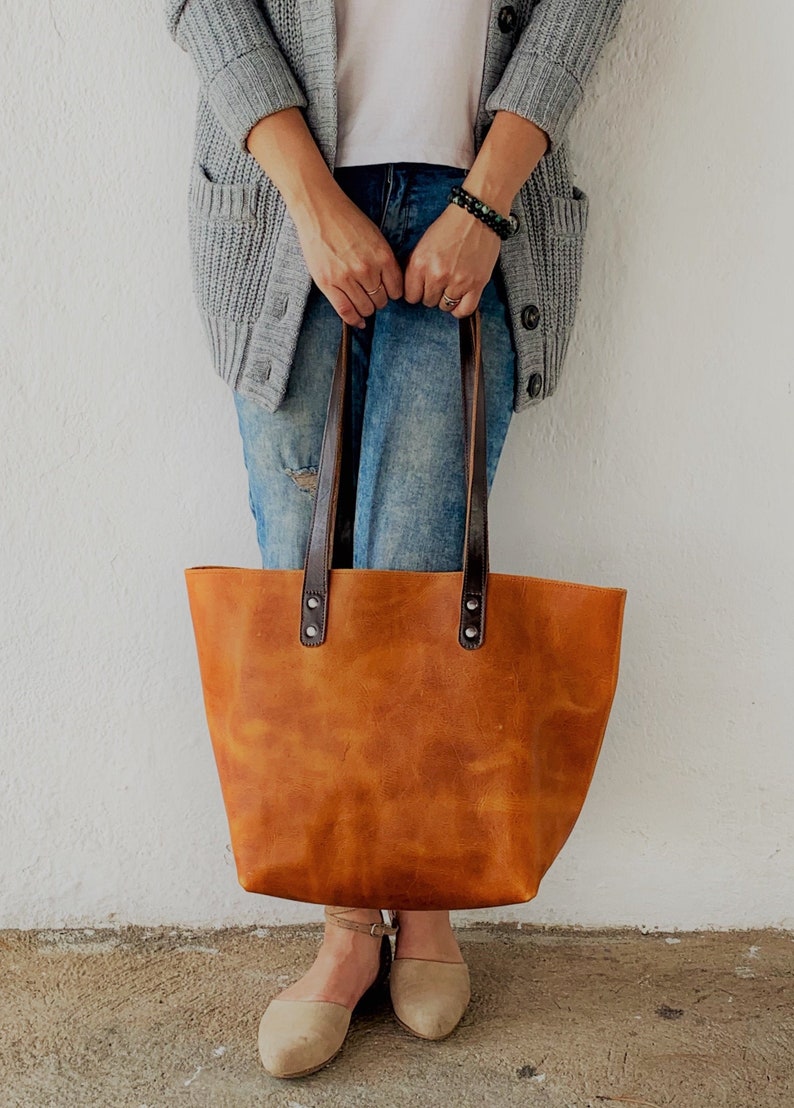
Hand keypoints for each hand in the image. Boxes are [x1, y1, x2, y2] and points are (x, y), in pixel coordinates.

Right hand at [292, 189, 403, 327]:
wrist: (320, 210)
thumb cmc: (347, 220)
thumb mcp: (375, 237)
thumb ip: (384, 261)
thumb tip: (389, 284)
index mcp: (382, 256)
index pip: (396, 289)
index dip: (393, 293)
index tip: (387, 292)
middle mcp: (367, 269)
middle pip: (381, 300)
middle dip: (379, 300)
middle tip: (373, 296)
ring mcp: (346, 278)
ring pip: (365, 308)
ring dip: (367, 309)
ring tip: (363, 304)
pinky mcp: (328, 283)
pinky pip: (345, 311)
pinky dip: (354, 320)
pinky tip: (358, 322)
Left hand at [403, 203, 501, 318]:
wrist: (477, 215)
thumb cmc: (450, 226)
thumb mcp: (423, 244)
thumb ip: (416, 267)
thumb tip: (411, 287)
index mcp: (420, 263)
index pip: (410, 296)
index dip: (416, 292)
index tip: (422, 286)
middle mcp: (437, 275)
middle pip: (427, 302)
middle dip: (432, 293)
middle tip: (440, 280)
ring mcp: (457, 281)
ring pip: (445, 306)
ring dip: (446, 299)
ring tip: (451, 285)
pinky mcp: (476, 284)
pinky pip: (464, 310)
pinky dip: (460, 308)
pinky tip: (460, 299)